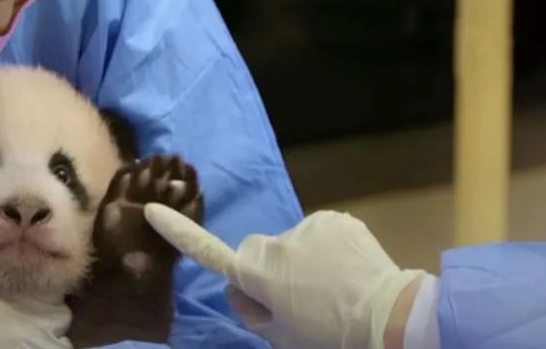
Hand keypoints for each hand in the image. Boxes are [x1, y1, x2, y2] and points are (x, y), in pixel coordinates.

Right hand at [144, 205, 425, 348]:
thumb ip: (251, 311)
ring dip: (303, 259)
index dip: (179, 233)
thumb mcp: (281, 337)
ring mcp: (307, 226)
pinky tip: (348, 269)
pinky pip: (320, 234)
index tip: (153, 210)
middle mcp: (276, 243)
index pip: (210, 253)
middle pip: (257, 250)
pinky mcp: (335, 219)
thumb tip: (240, 286)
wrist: (392, 317)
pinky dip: (328, 248)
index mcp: (259, 274)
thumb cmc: (330, 335)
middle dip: (269, 266)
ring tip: (333, 286)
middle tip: (298, 297)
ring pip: (292, 243)